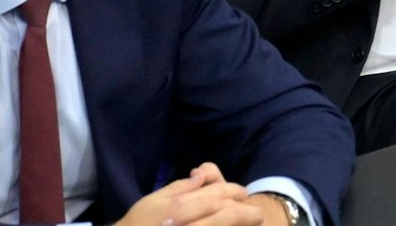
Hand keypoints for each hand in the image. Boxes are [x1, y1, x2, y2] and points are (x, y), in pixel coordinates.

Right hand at [118, 166, 264, 225]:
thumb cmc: (138, 224)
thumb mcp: (154, 201)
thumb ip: (180, 187)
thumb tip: (201, 174)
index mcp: (182, 206)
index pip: (218, 194)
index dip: (235, 193)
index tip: (243, 195)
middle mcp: (192, 222)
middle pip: (228, 213)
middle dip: (247, 212)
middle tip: (257, 214)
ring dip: (241, 224)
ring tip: (252, 222)